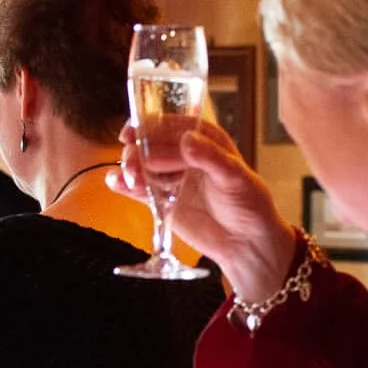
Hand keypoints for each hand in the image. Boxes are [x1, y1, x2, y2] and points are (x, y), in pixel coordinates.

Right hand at [106, 120, 295, 302]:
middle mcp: (182, 153)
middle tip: (135, 166)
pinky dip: (123, 184)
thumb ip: (211, 158)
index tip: (134, 133)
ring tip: (131, 179)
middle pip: (149, 143)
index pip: (171, 125)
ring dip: (130, 167)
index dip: (150, 126)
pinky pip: (136, 188)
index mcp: (203, 139)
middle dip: (137, 151)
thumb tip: (186, 140)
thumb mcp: (236, 177)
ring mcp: (169, 176)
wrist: (246, 243)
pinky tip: (117, 183)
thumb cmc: (249, 204)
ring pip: (140, 164)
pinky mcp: (159, 199)